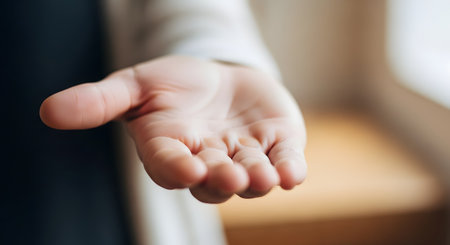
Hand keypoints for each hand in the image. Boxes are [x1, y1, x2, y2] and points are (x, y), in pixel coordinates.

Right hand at [40, 56, 306, 202]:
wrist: (219, 78)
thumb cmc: (175, 85)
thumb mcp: (136, 84)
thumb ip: (100, 101)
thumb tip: (48, 111)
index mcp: (172, 151)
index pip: (170, 167)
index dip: (177, 168)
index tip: (188, 168)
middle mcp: (208, 163)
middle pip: (213, 180)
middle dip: (222, 178)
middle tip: (230, 176)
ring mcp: (244, 158)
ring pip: (250, 177)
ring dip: (258, 179)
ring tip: (267, 177)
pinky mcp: (275, 147)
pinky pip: (283, 164)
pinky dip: (290, 170)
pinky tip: (293, 173)